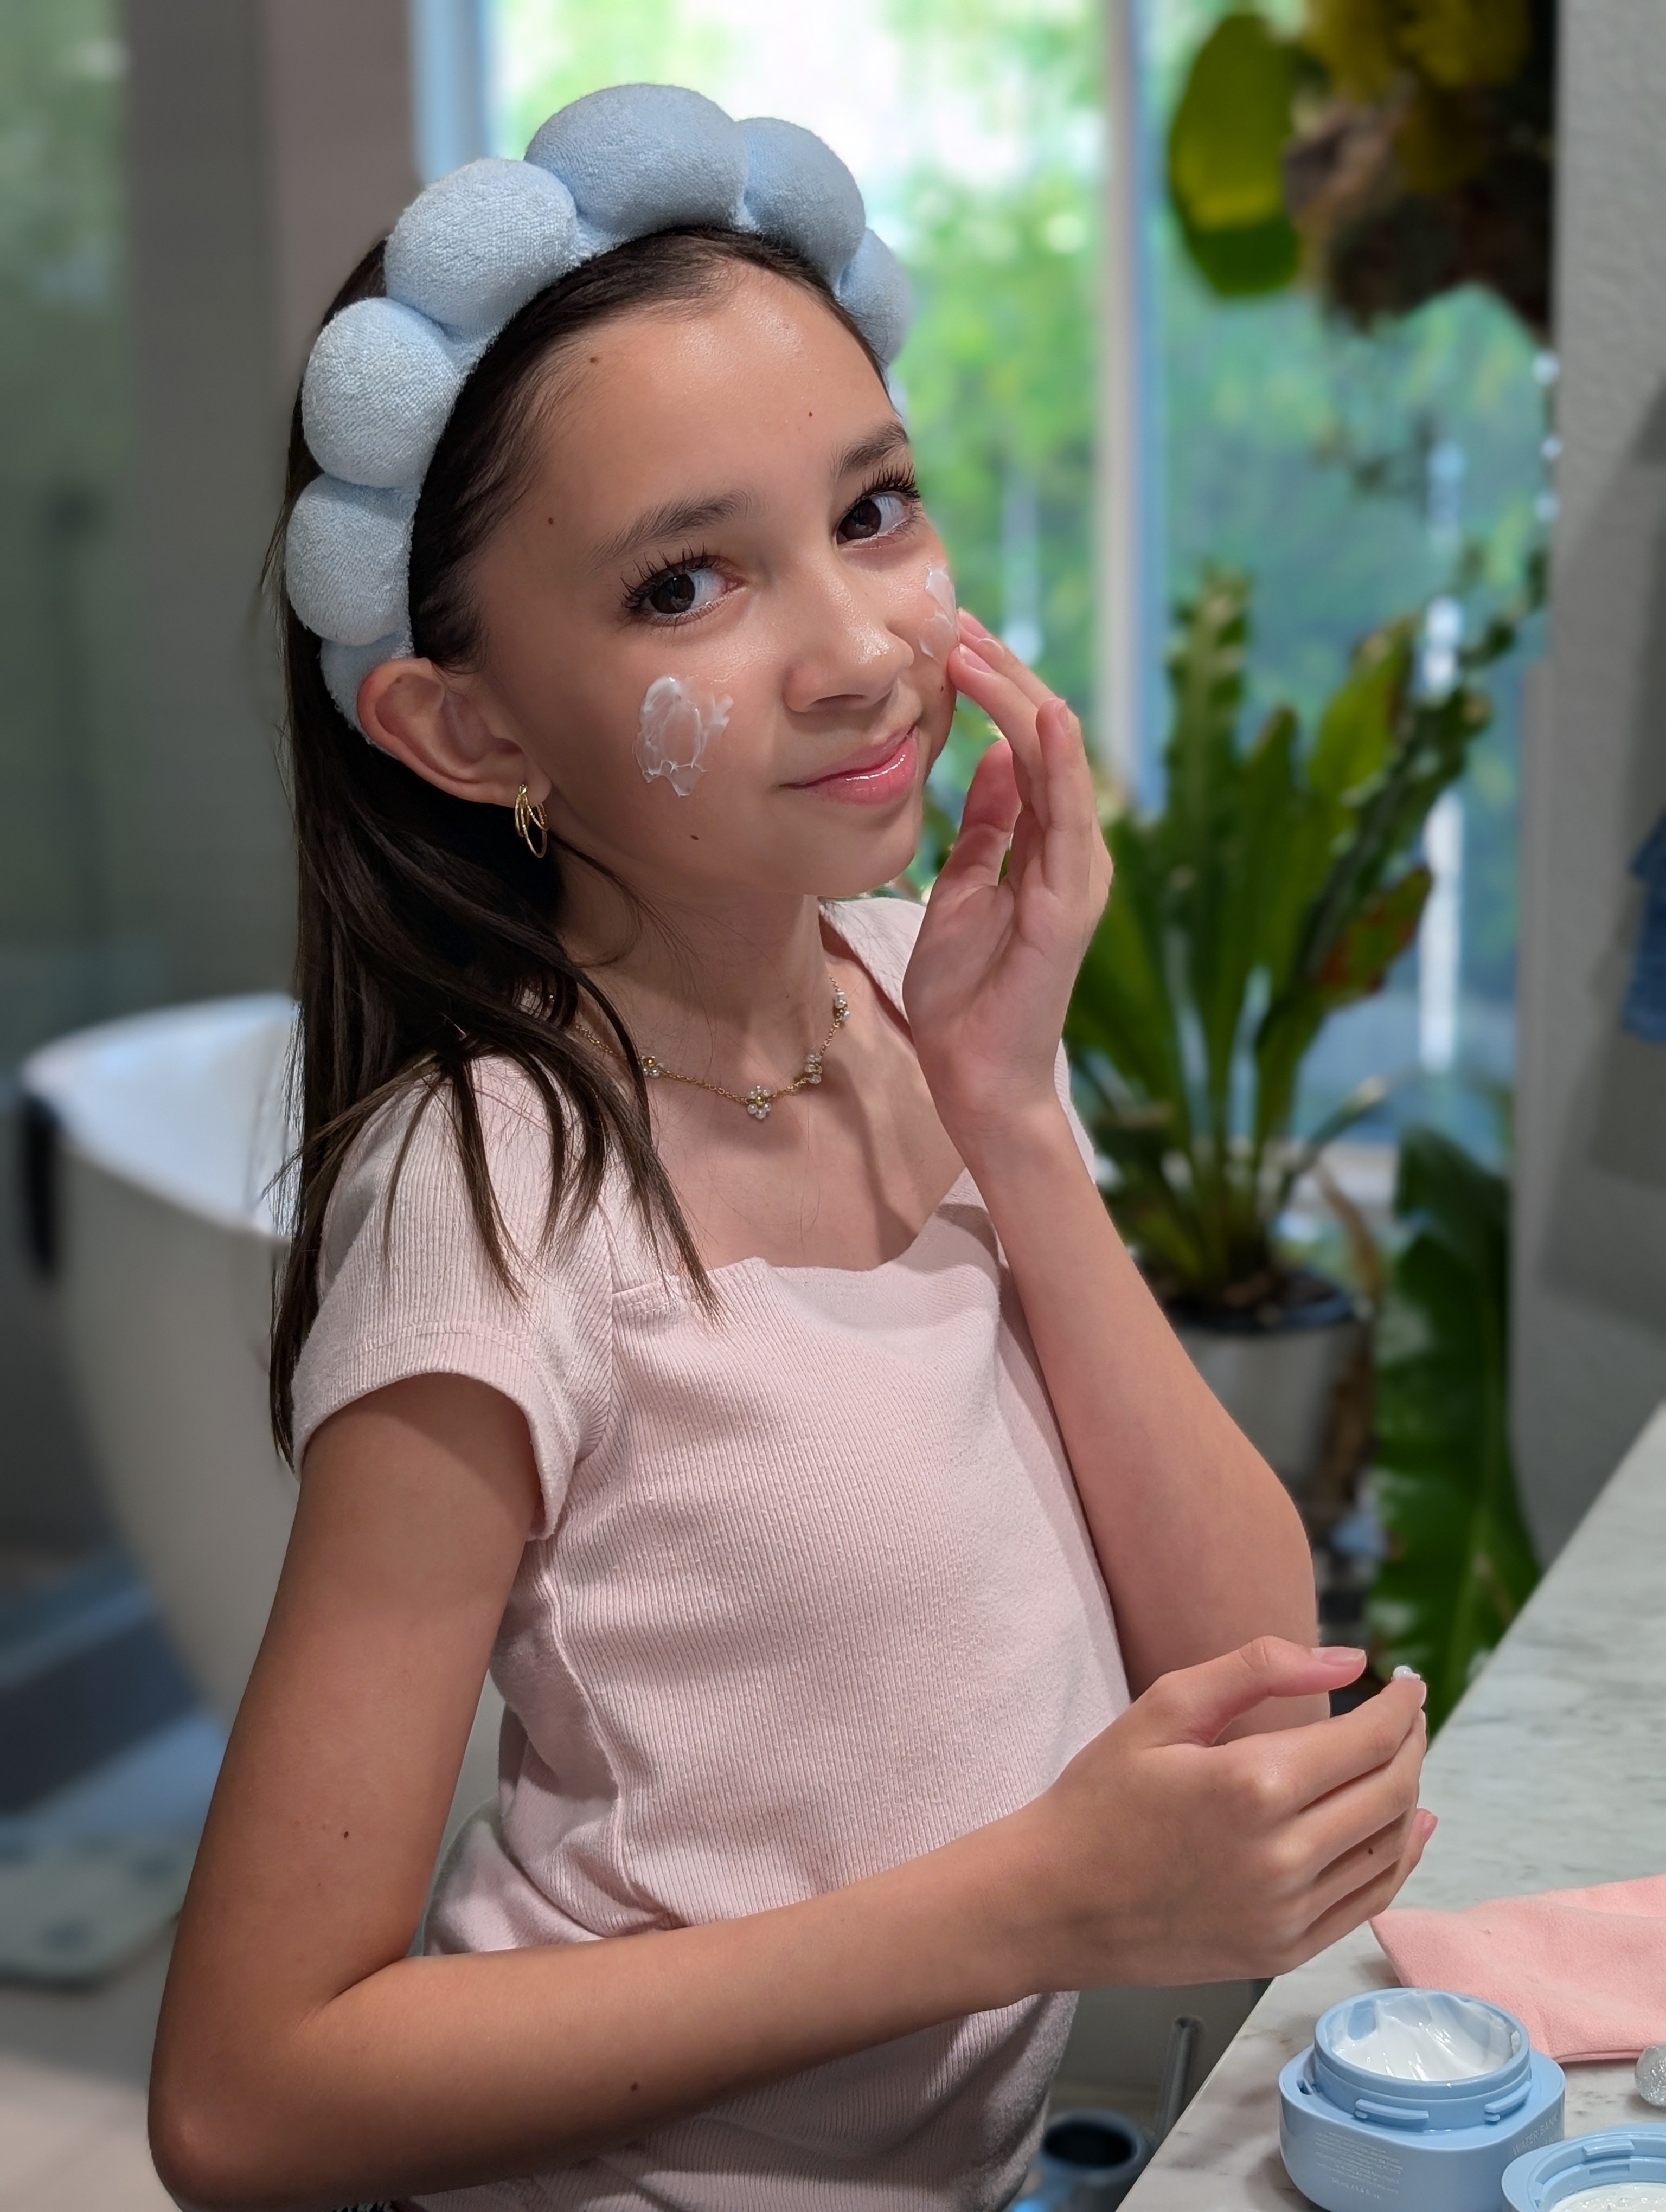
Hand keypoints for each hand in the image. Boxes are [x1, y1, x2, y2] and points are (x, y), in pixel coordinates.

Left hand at [902, 613, 1110, 1151]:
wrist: (976, 1073)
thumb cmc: (967, 992)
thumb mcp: (963, 889)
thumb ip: (984, 828)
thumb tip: (990, 760)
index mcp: (1045, 844)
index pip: (1024, 744)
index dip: (990, 688)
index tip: (945, 638)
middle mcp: (1071, 848)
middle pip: (1043, 739)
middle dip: (1000, 674)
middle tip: (953, 618)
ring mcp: (1077, 872)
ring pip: (1058, 762)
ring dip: (1019, 697)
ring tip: (978, 644)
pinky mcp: (1070, 901)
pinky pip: (1069, 818)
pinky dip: (1060, 761)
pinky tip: (1043, 713)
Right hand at [997, 1639, 1432, 1990]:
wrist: (1054, 1901)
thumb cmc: (1102, 1795)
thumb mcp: (1165, 1706)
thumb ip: (1259, 1668)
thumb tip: (1349, 1661)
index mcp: (1254, 1785)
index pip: (1369, 1740)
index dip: (1401, 1707)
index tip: (1409, 1684)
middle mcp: (1284, 1856)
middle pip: (1392, 1792)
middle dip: (1411, 1744)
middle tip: (1409, 1715)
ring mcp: (1288, 1914)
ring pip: (1389, 1848)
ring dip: (1410, 1797)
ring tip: (1403, 1761)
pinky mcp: (1283, 1952)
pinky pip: (1367, 1901)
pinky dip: (1398, 1860)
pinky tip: (1406, 1829)